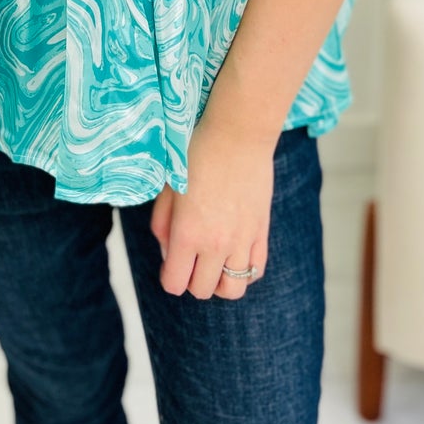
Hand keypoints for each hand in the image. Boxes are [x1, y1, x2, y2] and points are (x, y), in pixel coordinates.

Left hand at [149, 114, 273, 299]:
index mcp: (187, 234)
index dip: (169, 278)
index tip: (170, 264)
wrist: (237, 134)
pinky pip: (256, 271)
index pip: (175, 284)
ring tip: (214, 262)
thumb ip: (162, 224)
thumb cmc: (196, 154)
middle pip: (202, 290)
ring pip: (233, 289)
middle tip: (191, 258)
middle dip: (191, 279)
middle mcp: (216, 244)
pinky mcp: (261, 232)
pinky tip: (235, 254)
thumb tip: (169, 251)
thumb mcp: (168, 187)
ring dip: (220, 282)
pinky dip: (244, 270)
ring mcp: (242, 241)